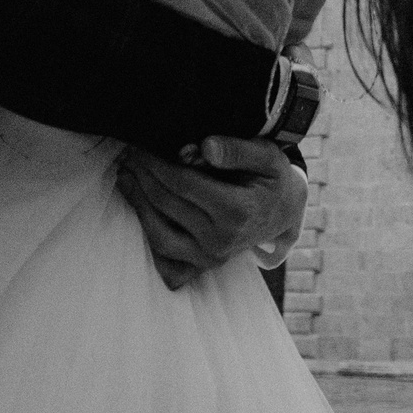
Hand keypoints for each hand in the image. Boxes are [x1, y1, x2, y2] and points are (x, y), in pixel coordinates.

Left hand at [113, 138, 307, 290]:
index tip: (141, 147)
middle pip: (167, 204)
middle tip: (129, 155)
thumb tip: (205, 147)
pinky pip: (165, 255)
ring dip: (137, 203)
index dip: (156, 163)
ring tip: (126, 177)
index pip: (183, 183)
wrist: (286, 212)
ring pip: (159, 233)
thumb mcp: (267, 155)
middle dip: (143, 176)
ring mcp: (212, 257)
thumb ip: (237, 149)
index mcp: (238, 210)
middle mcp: (223, 239)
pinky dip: (147, 231)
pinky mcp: (204, 266)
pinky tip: (137, 205)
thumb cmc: (273, 178)